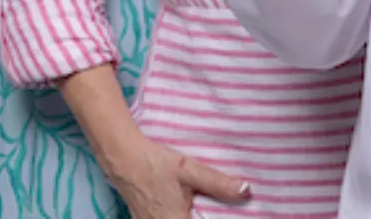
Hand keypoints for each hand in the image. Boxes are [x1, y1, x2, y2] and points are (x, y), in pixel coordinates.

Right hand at [108, 135, 250, 218]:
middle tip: (210, 209)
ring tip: (198, 207)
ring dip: (191, 216)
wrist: (123, 157)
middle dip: (202, 217)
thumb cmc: (156, 164)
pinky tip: (182, 208)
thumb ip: (218, 183)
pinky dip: (175, 216)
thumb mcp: (189, 170)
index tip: (220, 214)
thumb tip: (247, 191)